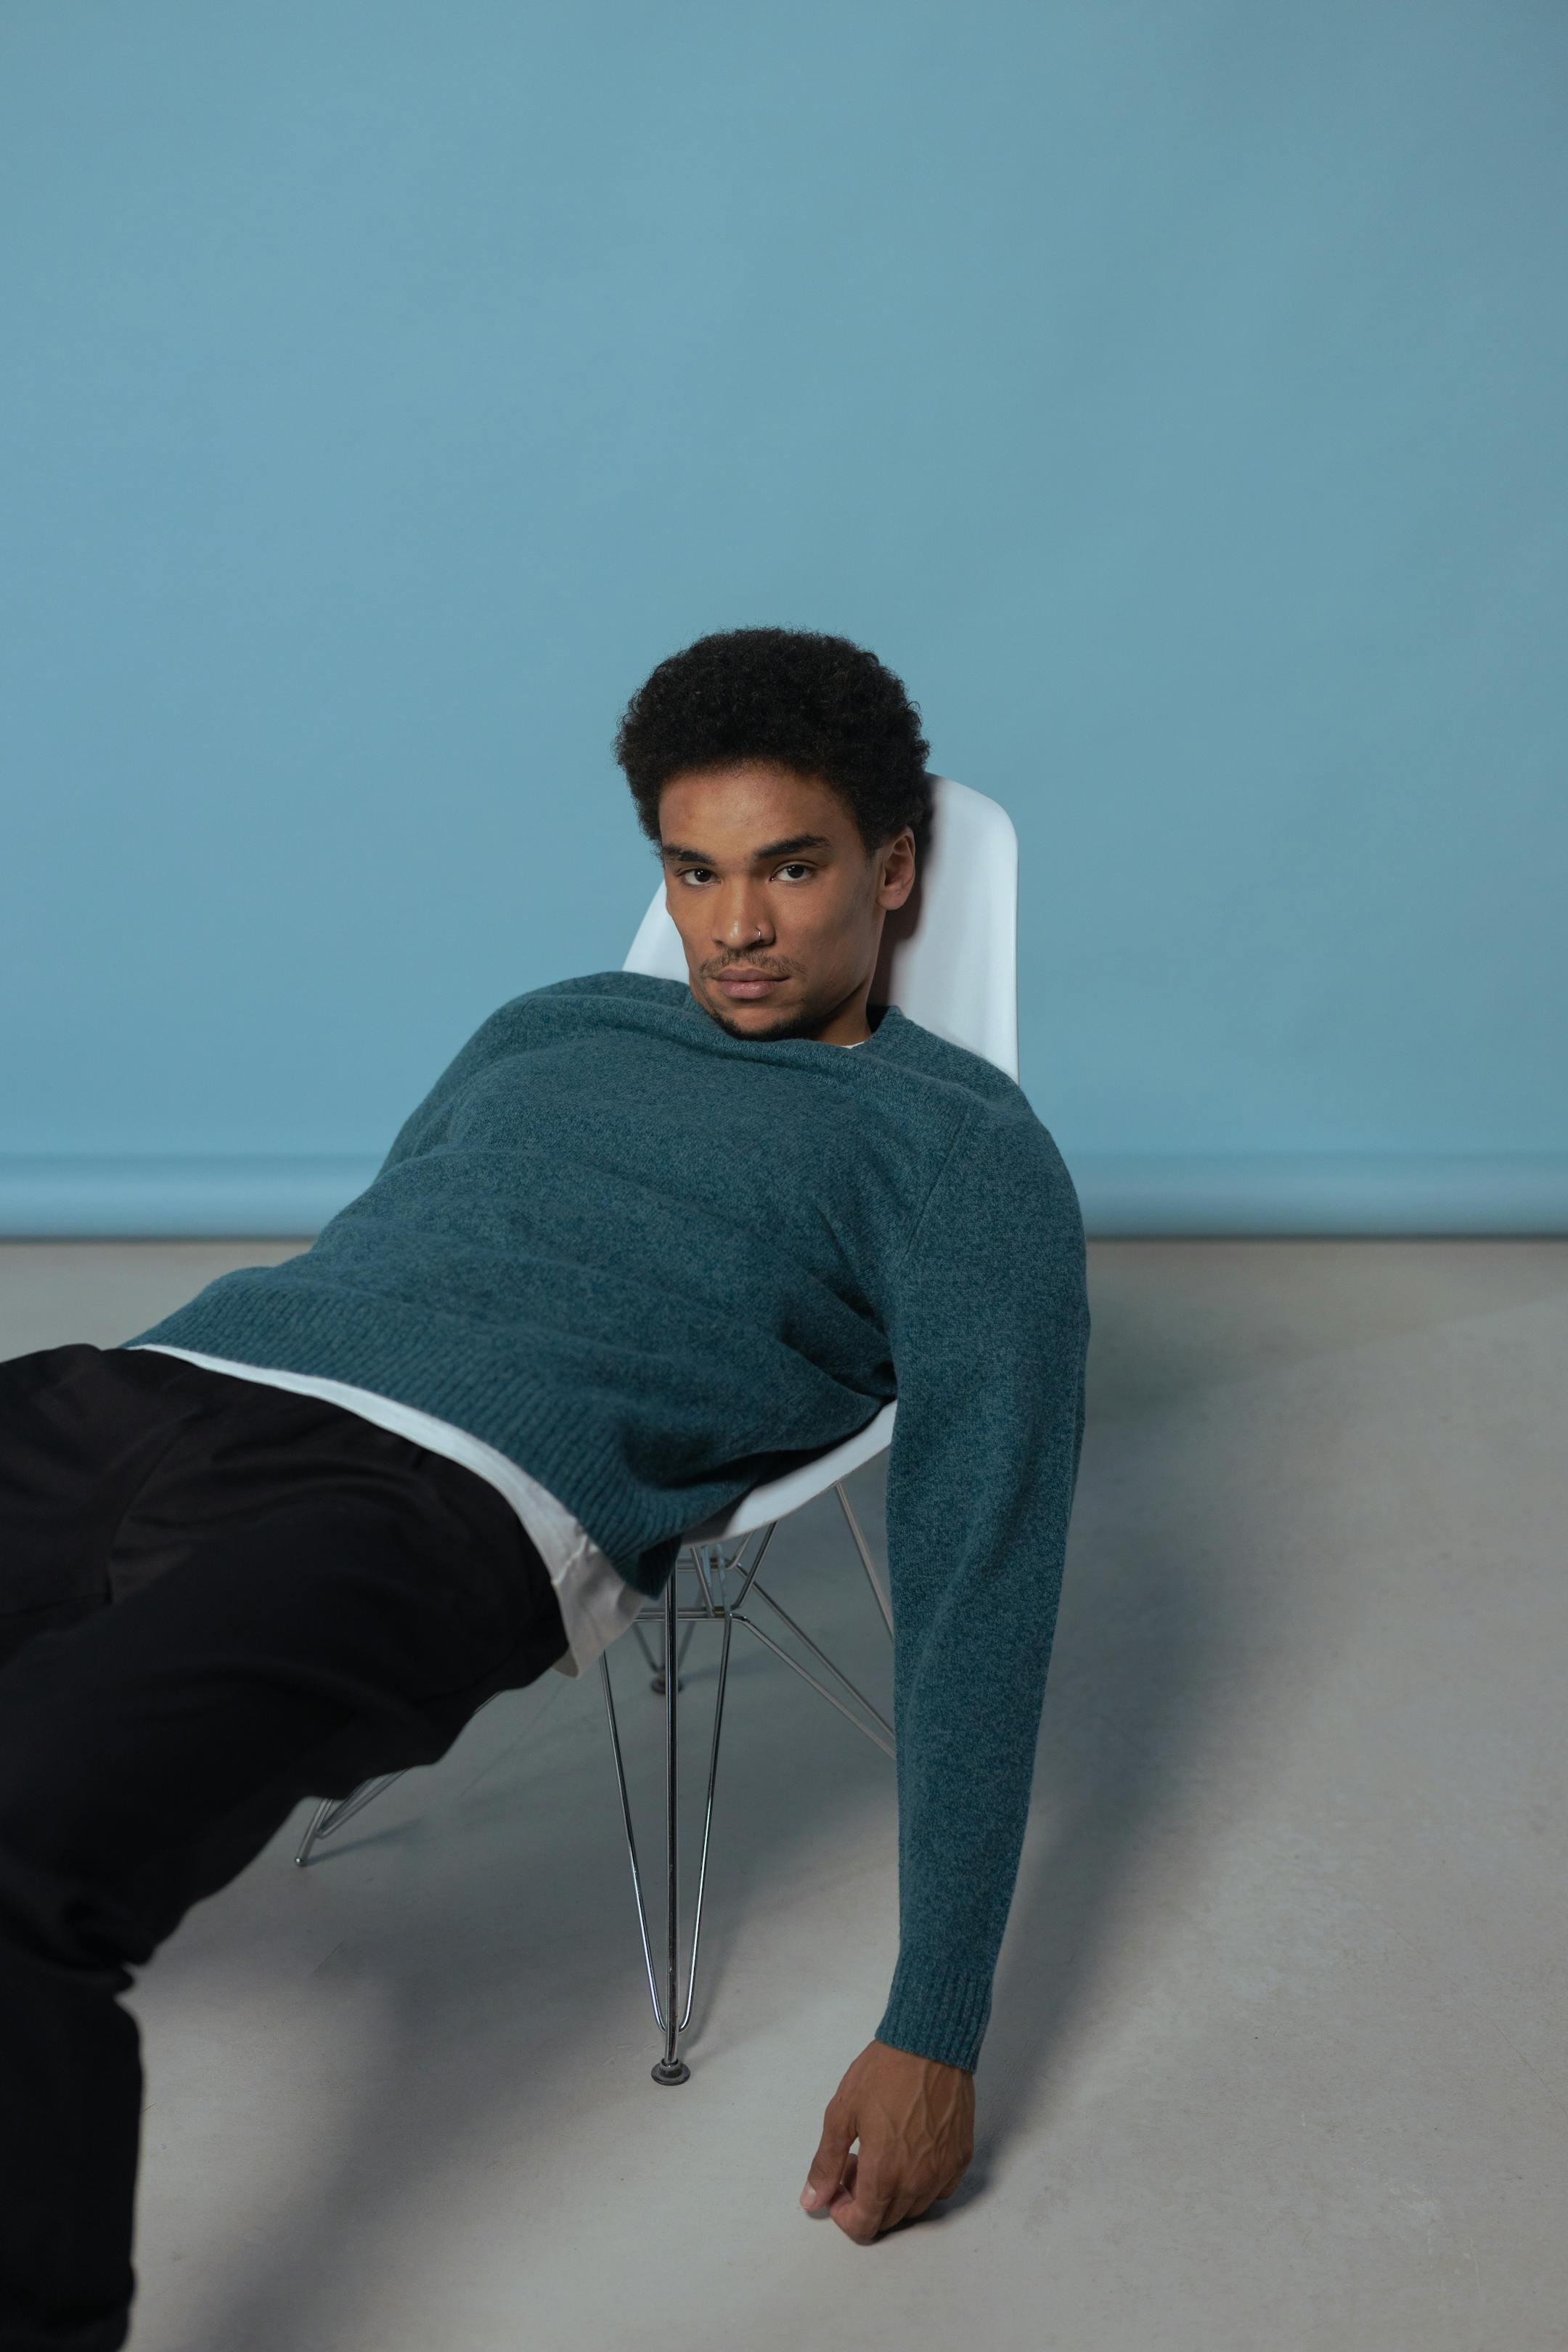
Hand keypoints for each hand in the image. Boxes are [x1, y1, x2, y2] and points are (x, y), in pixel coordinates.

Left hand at [800, 2038, 974, 2243]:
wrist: (931, 2043)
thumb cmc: (883, 2073)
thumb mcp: (842, 2113)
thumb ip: (825, 2163)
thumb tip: (811, 2201)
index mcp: (885, 2174)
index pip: (864, 2226)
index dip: (844, 2215)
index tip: (838, 2187)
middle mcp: (918, 2183)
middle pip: (887, 2219)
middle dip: (865, 2200)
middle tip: (856, 2162)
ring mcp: (943, 2172)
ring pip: (914, 2206)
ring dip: (892, 2193)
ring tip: (881, 2153)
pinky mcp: (962, 2158)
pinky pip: (939, 2189)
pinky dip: (921, 2183)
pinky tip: (910, 2153)